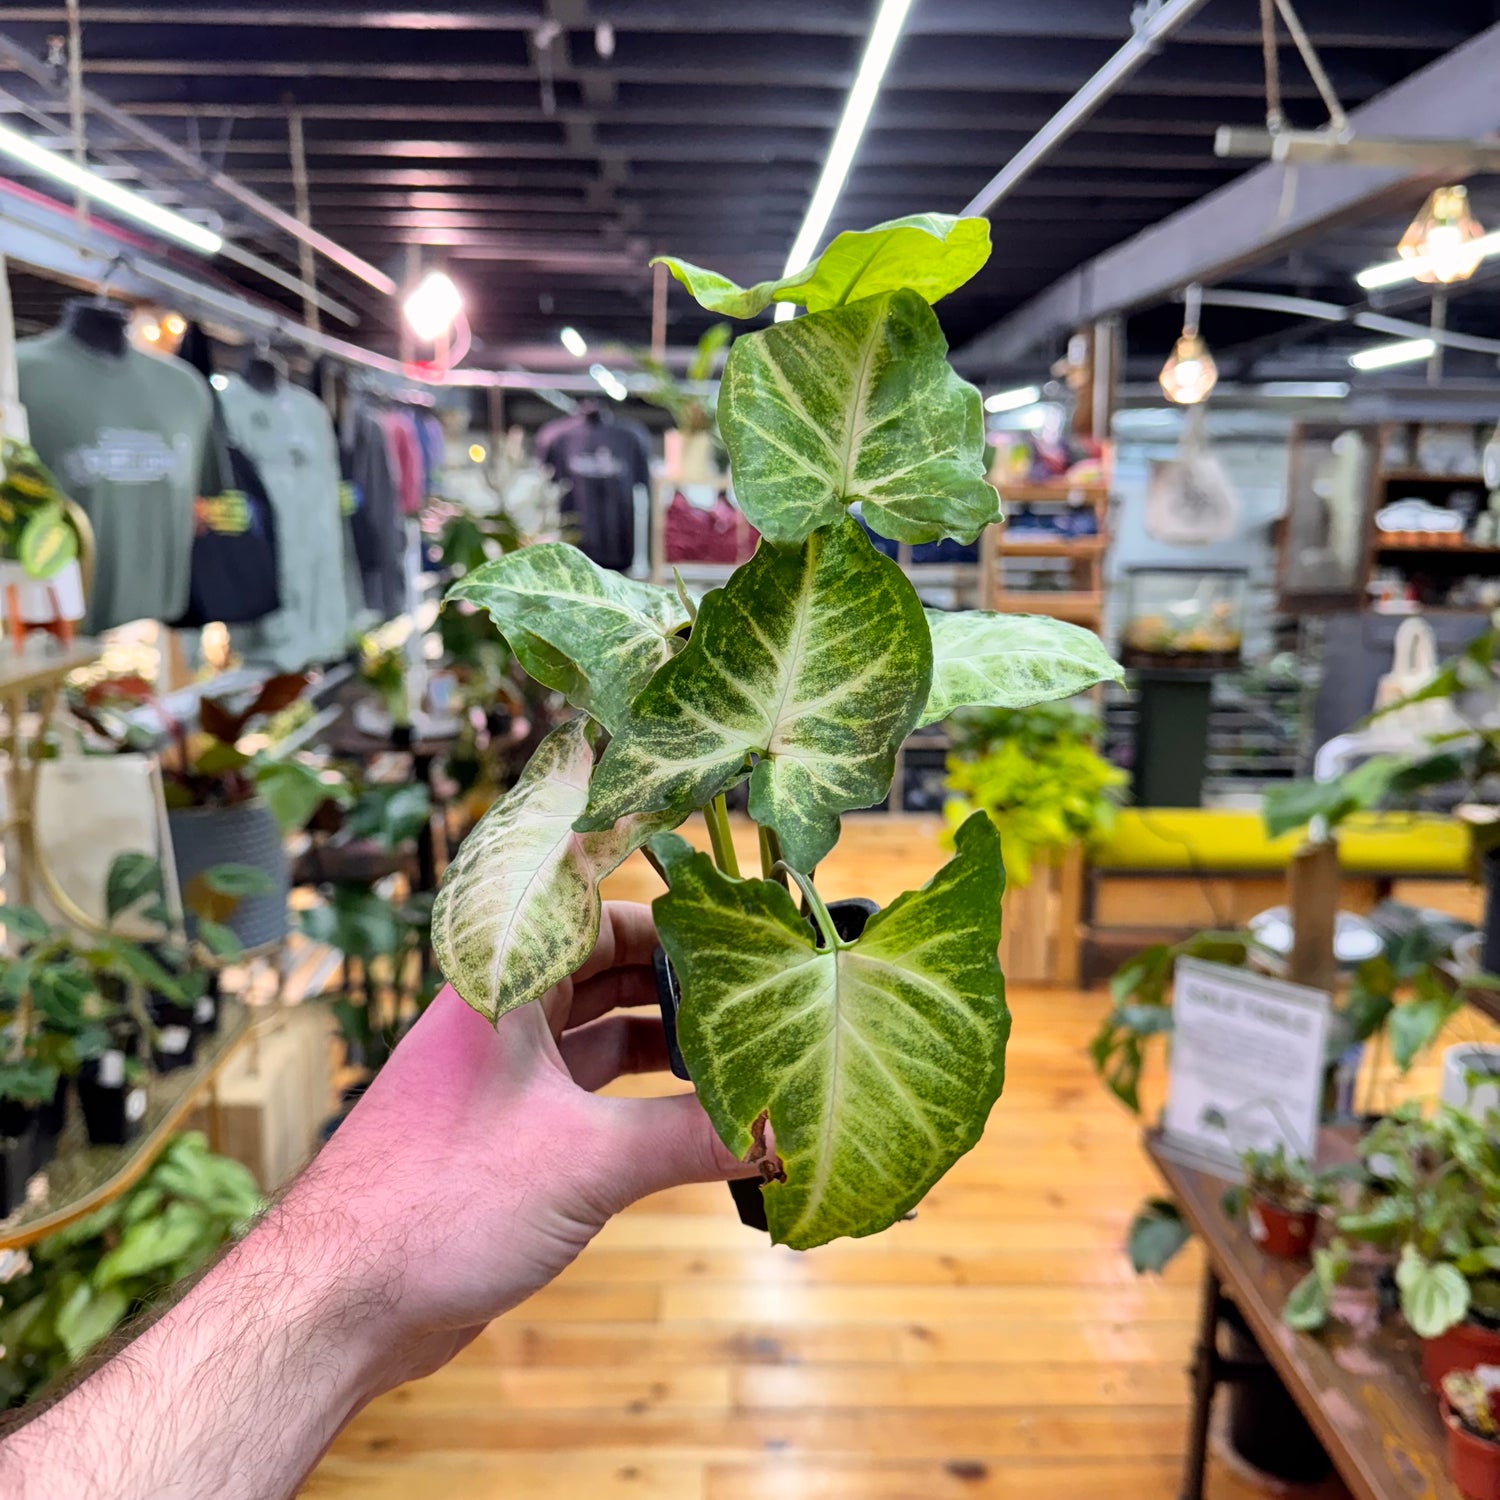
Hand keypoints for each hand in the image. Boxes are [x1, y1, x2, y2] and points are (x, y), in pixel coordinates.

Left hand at [285, 900, 753, 1390]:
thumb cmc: (437, 1201)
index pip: (594, 913)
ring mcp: (502, 1077)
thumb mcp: (588, 1159)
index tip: (734, 928)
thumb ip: (691, 1139)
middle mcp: (500, 1018)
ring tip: (736, 1055)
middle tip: (752, 995)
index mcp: (503, 984)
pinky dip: (638, 1101)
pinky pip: (587, 1095)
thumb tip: (780, 1131)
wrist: (340, 1302)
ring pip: (598, 1036)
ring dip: (661, 1046)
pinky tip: (692, 1119)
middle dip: (676, 983)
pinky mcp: (506, 1135)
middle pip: (603, 972)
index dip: (664, 916)